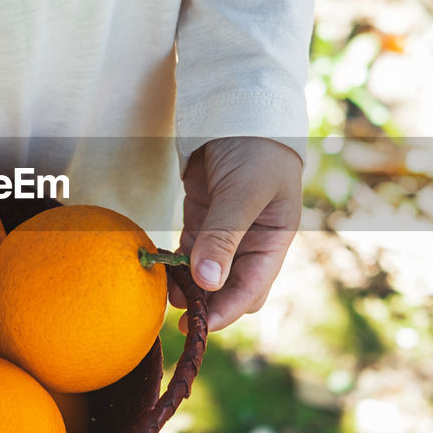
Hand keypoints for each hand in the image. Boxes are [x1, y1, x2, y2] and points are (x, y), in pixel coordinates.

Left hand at [176, 137, 302, 331]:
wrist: (238, 107)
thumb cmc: (254, 147)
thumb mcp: (243, 191)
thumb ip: (225, 235)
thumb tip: (207, 282)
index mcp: (273, 240)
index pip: (251, 289)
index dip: (226, 310)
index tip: (199, 324)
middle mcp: (251, 242)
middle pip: (230, 288)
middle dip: (207, 303)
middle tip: (176, 313)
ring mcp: (225, 231)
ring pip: (206, 274)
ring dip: (187, 286)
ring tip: (163, 291)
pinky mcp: (203, 218)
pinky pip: (189, 251)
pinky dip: (176, 263)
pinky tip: (160, 268)